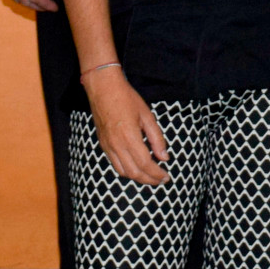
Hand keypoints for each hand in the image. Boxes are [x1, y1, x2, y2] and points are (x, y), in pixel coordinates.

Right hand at [83, 67, 168, 184]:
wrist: (103, 88)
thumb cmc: (126, 98)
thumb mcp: (147, 115)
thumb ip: (157, 138)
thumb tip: (164, 157)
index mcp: (130, 137)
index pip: (145, 164)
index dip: (157, 174)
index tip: (166, 177)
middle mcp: (117, 145)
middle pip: (134, 173)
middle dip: (149, 180)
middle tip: (161, 180)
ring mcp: (108, 146)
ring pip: (123, 172)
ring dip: (138, 178)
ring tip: (150, 177)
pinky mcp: (103, 144)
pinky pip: (115, 164)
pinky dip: (127, 171)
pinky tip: (136, 168)